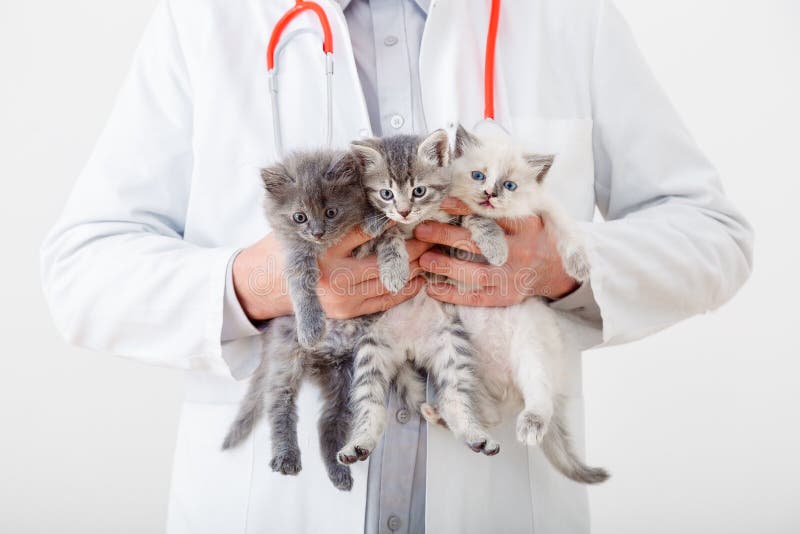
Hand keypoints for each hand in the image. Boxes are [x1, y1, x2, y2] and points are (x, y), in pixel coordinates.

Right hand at [233, 227, 431, 320]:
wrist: (262, 284)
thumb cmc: (288, 246)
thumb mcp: (307, 223)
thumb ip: (337, 213)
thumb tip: (373, 195)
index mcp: (321, 248)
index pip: (364, 229)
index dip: (391, 219)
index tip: (411, 210)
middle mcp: (331, 275)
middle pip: (383, 258)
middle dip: (412, 246)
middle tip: (431, 231)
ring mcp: (339, 297)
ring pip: (389, 282)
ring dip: (414, 268)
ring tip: (430, 252)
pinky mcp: (346, 312)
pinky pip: (383, 301)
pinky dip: (404, 289)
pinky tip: (419, 277)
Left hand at [414, 198, 578, 306]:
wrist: (557, 271)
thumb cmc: (534, 236)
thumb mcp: (529, 215)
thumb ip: (504, 205)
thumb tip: (466, 188)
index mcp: (527, 227)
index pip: (494, 215)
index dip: (467, 208)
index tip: (443, 202)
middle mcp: (521, 252)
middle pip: (480, 243)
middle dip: (447, 236)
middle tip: (422, 230)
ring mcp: (513, 277)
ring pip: (476, 273)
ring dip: (447, 267)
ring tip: (423, 260)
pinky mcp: (507, 296)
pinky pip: (477, 298)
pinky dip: (453, 294)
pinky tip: (432, 289)